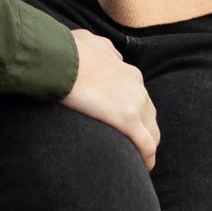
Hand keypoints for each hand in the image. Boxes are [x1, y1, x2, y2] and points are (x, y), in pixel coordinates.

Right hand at [61, 30, 158, 171]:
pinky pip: (146, 145)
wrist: (59, 58)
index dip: (133, 111)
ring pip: (152, 131)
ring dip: (146, 146)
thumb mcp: (89, 42)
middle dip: (144, 130)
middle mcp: (136, 85)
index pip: (138, 95)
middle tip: (132, 146)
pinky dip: (147, 158)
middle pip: (150, 115)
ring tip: (137, 161)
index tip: (123, 123)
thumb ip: (101, 50)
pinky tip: (144, 168)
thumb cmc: (66, 50)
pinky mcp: (128, 118)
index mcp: (126, 69)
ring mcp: (135, 102)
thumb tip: (107, 55)